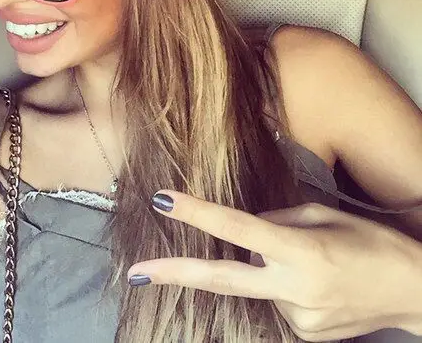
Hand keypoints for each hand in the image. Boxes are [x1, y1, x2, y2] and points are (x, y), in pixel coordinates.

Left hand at [127, 191, 421, 341]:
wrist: (415, 294)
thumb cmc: (373, 244)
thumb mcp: (325, 216)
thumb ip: (277, 221)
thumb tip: (244, 230)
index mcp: (301, 251)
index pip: (238, 228)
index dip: (198, 213)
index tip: (164, 200)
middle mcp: (294, 288)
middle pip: (222, 280)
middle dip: (175, 275)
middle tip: (136, 273)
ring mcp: (297, 319)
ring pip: (259, 283)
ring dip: (267, 268)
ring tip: (312, 263)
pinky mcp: (303, 335)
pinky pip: (277, 301)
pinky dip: (283, 286)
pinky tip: (315, 283)